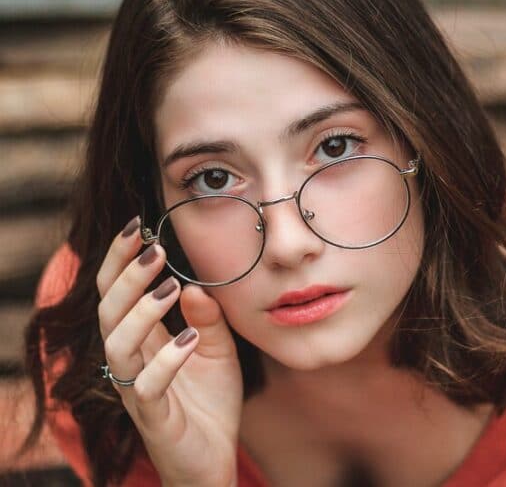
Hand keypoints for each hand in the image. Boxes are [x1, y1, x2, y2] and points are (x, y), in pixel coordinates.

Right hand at [97, 217, 243, 486]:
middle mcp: (131, 358)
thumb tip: (195, 284)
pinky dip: (167, 360)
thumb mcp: (218, 347)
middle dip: (127, 275)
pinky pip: (147, 387)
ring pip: (118, 344)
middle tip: (153, 248)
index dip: (120, 259)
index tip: (138, 226)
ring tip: (170, 286)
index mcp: (142, 338)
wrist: (214, 456)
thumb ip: (208, 317)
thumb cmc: (209, 398)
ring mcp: (137, 388)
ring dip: (142, 311)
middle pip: (109, 310)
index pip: (118, 291)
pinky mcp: (152, 417)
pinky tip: (191, 340)